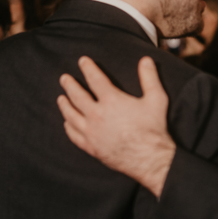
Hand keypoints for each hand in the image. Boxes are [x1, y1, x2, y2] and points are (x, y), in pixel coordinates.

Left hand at [58, 56, 175, 196]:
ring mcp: (91, 132)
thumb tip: (146, 60)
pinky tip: (67, 122)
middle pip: (77, 96)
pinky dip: (68, 127)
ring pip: (71, 115)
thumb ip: (149, 78)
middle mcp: (97, 115)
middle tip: (64, 78)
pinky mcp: (91, 147)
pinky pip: (74, 135)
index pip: (95, 79)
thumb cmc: (153, 129)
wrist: (149, 158)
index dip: (87, 68)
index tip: (82, 61)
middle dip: (69, 85)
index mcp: (111, 101)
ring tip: (61, 98)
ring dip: (65, 105)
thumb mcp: (156, 99)